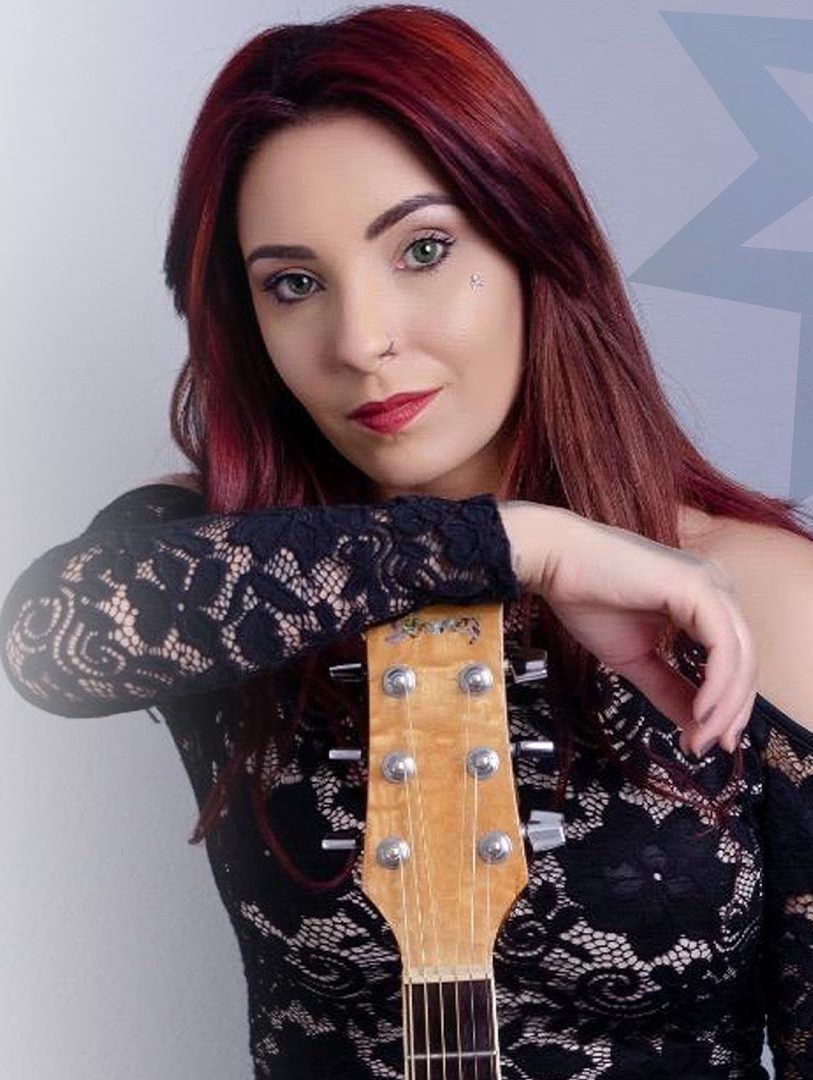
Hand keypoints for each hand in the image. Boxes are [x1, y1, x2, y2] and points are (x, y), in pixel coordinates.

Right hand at [498, 502, 758, 756]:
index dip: (726, 706)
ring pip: (741, 656)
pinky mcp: (698, 587)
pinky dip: (717, 683)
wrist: (556, 563)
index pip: (732, 660)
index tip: (705, 743)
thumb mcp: (635, 658)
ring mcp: (710, 584)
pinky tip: (701, 709)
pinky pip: (723, 645)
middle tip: (710, 747)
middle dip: (732, 711)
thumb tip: (695, 729)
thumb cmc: (587, 600)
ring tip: (701, 736)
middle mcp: (715, 588)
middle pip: (744, 661)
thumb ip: (668, 689)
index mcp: (703, 602)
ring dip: (725, 705)